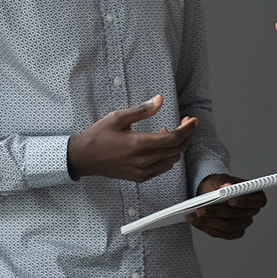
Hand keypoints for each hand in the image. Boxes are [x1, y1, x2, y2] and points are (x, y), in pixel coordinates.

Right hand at [68, 95, 195, 181]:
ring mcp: (142, 172)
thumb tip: (160, 99)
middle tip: (184, 122)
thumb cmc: (98, 135)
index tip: (192, 120)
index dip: (187, 128)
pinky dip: (168, 156)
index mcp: (138, 144)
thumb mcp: (118, 117)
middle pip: (177, 149)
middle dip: (185, 135)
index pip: (174, 138)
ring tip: (165, 132)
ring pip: (172, 159)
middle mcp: (143, 161)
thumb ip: (142, 110)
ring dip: (175, 146)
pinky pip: (163, 167)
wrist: (83, 158)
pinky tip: (158, 145)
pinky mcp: (140, 178)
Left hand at [188, 173, 266, 239]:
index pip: (258, 201)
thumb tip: (227, 187)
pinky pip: (219, 233)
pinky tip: (195, 221)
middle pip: (236, 215)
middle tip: (200, 209)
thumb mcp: (220, 179)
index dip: (245, 202)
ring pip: (226, 226)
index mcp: (256, 196)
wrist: (210, 193)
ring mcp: (243, 224)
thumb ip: (224, 182)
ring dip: (208, 221)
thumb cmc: (219, 185)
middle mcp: (252, 212)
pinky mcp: (232, 233)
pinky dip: (205, 227)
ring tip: (192, 215)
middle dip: (217, 212)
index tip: (231, 201)